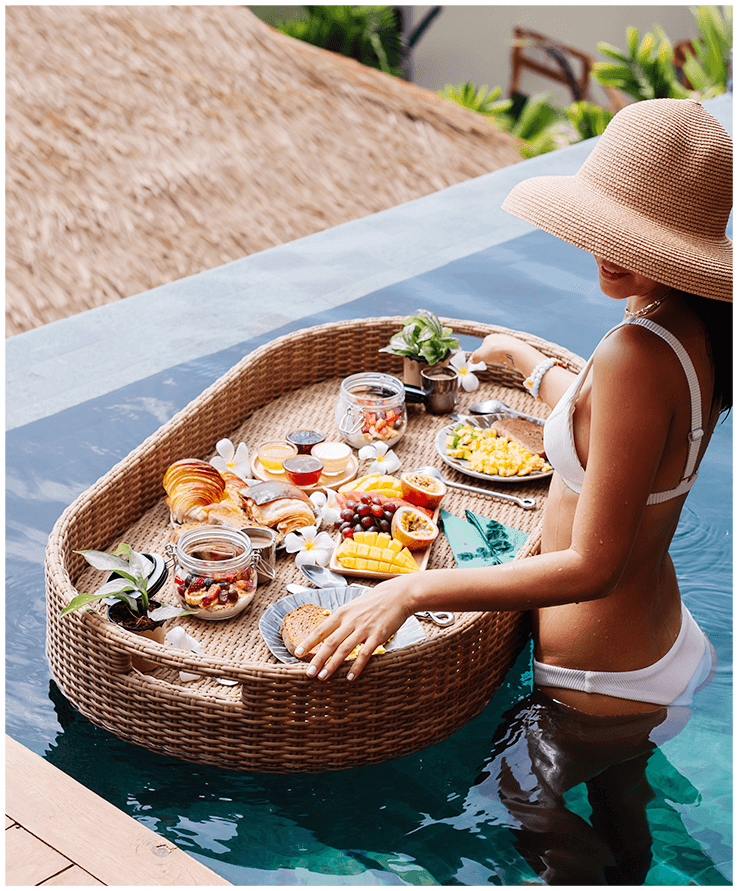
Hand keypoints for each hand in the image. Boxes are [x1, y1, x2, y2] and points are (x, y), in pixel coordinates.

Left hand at [296, 578, 412, 680]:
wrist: (397, 595)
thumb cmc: (374, 601)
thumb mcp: (353, 606)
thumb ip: (341, 620)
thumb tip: (328, 633)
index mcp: (342, 613)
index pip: (320, 630)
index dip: (308, 642)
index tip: (297, 653)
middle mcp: (350, 621)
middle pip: (329, 643)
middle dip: (317, 659)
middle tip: (308, 673)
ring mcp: (364, 629)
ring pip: (344, 650)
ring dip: (332, 665)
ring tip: (323, 676)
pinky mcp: (377, 636)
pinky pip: (364, 654)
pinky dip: (356, 667)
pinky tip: (349, 677)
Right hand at [471, 333, 527, 370]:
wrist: (512, 350)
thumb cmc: (495, 351)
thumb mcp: (478, 355)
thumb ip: (474, 358)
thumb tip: (472, 360)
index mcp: (490, 338)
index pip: (484, 345)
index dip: (482, 354)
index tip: (482, 359)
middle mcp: (500, 338)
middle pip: (494, 348)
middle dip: (493, 356)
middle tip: (492, 361)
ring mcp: (509, 342)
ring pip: (503, 352)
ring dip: (501, 358)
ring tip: (501, 361)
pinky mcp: (516, 348)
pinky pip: (512, 356)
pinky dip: (510, 361)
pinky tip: (509, 365)